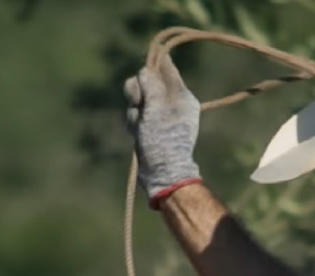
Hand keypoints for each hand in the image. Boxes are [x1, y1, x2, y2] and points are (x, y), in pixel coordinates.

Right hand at [124, 54, 201, 202]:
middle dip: (138, 91)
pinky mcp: (148, 127)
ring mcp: (159, 115)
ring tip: (139, 124)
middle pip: (147, 81)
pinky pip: (135, 115)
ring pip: (137, 99)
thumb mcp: (157, 106)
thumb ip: (152, 83)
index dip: (153, 65)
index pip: (167, 67)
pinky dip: (133, 122)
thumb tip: (146, 69)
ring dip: (134, 110)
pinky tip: (137, 133)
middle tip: (139, 102)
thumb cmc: (163, 138)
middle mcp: (171, 102)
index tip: (144, 68)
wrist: (162, 172)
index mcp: (181, 95)